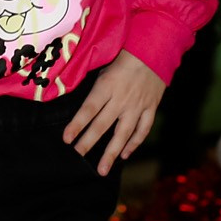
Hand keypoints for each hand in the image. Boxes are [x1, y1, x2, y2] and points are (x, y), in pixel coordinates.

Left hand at [62, 51, 164, 176]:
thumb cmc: (124, 57)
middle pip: (102, 125)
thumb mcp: (104, 68)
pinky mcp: (151, 108)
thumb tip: (80, 106)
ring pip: (123, 133)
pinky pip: (142, 129)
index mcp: (107, 86)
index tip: (67, 139)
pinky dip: (134, 143)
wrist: (154, 50)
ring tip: (103, 170)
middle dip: (88, 142)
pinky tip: (125, 154)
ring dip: (112, 153)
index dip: (76, 125)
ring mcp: (137, 105)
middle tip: (78, 157)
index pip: (88, 109)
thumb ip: (95, 89)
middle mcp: (121, 99)